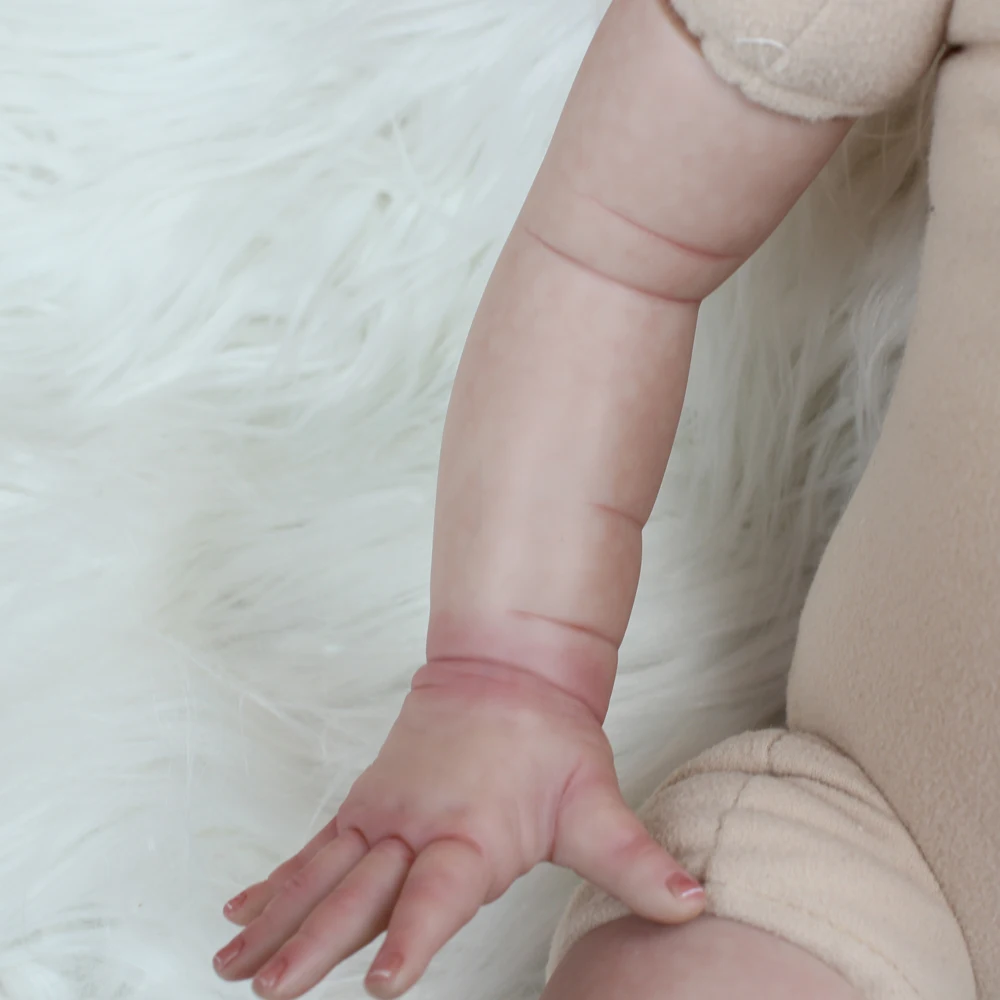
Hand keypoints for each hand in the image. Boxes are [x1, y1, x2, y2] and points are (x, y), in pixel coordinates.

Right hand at [212, 660, 704, 998]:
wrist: (505, 668)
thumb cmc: (548, 739)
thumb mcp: (595, 800)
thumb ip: (636, 860)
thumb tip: (696, 906)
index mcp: (471, 832)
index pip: (439, 894)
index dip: (412, 936)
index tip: (381, 981)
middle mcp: (416, 825)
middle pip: (359, 891)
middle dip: (311, 943)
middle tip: (266, 989)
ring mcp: (383, 812)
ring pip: (320, 871)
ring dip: (275, 917)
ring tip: (228, 961)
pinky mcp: (366, 803)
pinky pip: (314, 846)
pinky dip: (276, 879)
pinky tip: (240, 909)